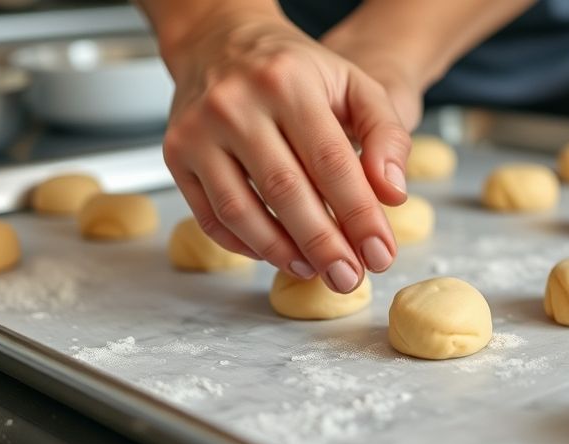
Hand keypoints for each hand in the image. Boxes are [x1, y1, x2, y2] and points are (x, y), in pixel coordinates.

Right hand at [160, 14, 410, 293]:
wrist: (219, 40)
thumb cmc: (294, 69)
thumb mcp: (354, 84)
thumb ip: (386, 134)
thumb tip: (393, 193)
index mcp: (287, 82)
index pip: (331, 161)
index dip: (359, 214)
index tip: (381, 253)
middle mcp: (235, 104)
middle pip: (286, 191)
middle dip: (324, 244)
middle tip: (349, 277)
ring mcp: (198, 130)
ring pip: (241, 211)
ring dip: (282, 252)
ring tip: (315, 270)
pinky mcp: (176, 154)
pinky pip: (210, 215)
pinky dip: (245, 244)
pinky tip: (277, 253)